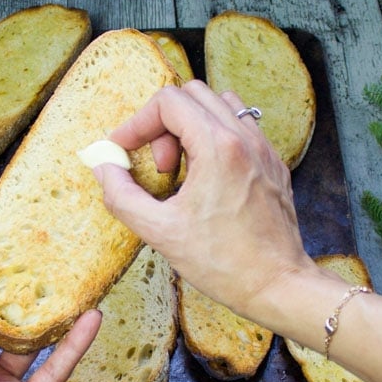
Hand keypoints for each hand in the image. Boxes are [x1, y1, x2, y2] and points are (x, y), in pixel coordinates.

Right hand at [93, 80, 314, 324]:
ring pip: (220, 105)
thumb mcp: (160, 232)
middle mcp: (245, 138)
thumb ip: (122, 195)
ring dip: (191, 125)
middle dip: (163, 123)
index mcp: (218, 147)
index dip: (137, 123)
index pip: (168, 102)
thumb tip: (104, 168)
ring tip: (182, 167)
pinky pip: (241, 127)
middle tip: (158, 165)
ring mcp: (264, 149)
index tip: (123, 150)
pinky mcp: (273, 164)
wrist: (277, 285)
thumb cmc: (223, 263)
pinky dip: (215, 138)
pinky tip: (206, 178)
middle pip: (192, 95)